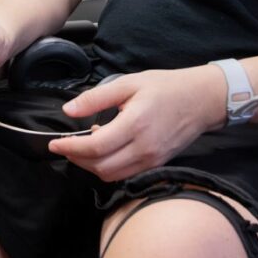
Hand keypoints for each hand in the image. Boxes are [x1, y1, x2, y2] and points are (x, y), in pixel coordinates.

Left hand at [46, 65, 225, 180]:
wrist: (202, 100)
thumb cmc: (166, 87)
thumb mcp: (129, 83)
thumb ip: (96, 97)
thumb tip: (68, 110)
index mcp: (135, 124)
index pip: (95, 147)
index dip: (70, 148)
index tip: (54, 143)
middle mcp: (144, 148)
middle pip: (100, 167)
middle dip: (77, 159)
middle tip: (66, 145)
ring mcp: (152, 160)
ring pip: (112, 175)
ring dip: (91, 166)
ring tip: (83, 147)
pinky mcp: (157, 165)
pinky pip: (125, 174)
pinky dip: (108, 167)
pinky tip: (105, 150)